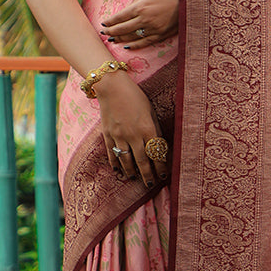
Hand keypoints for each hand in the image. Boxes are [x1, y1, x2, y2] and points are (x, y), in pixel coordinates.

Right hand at [94, 71, 169, 185]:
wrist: (111, 86)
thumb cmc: (135, 96)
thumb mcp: (150, 111)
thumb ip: (154, 128)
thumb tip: (159, 145)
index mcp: (147, 128)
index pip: (156, 153)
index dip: (160, 166)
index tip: (163, 174)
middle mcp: (133, 135)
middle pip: (142, 160)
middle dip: (147, 174)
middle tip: (150, 183)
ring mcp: (119, 136)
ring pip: (126, 160)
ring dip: (131, 172)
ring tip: (134, 178)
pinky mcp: (108, 134)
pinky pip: (111, 153)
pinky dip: (115, 163)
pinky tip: (118, 170)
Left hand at [101, 0, 179, 49]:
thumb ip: (138, 1)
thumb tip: (128, 9)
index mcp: (140, 6)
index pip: (120, 16)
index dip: (110, 21)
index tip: (104, 23)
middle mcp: (144, 19)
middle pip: (122, 29)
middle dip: (111, 31)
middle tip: (104, 33)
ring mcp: (153, 29)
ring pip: (132, 37)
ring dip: (120, 39)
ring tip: (112, 40)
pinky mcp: (161, 35)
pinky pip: (145, 43)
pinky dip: (135, 45)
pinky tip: (127, 46)